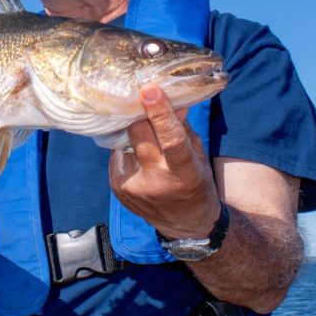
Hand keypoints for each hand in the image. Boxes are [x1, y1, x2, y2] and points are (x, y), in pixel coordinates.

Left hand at [109, 83, 221, 239]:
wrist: (185, 225)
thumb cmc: (196, 184)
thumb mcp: (198, 157)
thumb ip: (183, 129)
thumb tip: (171, 101)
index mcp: (183, 173)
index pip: (171, 140)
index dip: (160, 114)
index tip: (150, 90)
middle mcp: (155, 182)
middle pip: (139, 134)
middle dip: (142, 118)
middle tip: (145, 107)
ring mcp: (132, 187)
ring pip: (126, 141)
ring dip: (136, 136)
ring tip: (148, 144)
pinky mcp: (117, 187)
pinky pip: (118, 154)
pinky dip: (127, 149)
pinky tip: (138, 157)